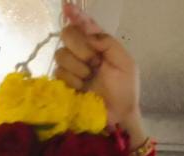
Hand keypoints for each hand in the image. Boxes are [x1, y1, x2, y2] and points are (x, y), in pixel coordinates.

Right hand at [56, 3, 141, 130]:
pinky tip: (83, 88)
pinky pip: (59, 72)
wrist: (119, 116)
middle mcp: (82, 52)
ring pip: (61, 54)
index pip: (84, 24)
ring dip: (79, 68)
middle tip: (95, 63)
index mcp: (98, 44)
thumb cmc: (124, 90)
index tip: (67, 7)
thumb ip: (106, 42)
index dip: (75, 14)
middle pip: (67, 34)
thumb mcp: (124, 63)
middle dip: (82, 48)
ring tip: (91, 80)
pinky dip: (73, 80)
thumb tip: (85, 26)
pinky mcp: (62, 82)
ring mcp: (70, 67)